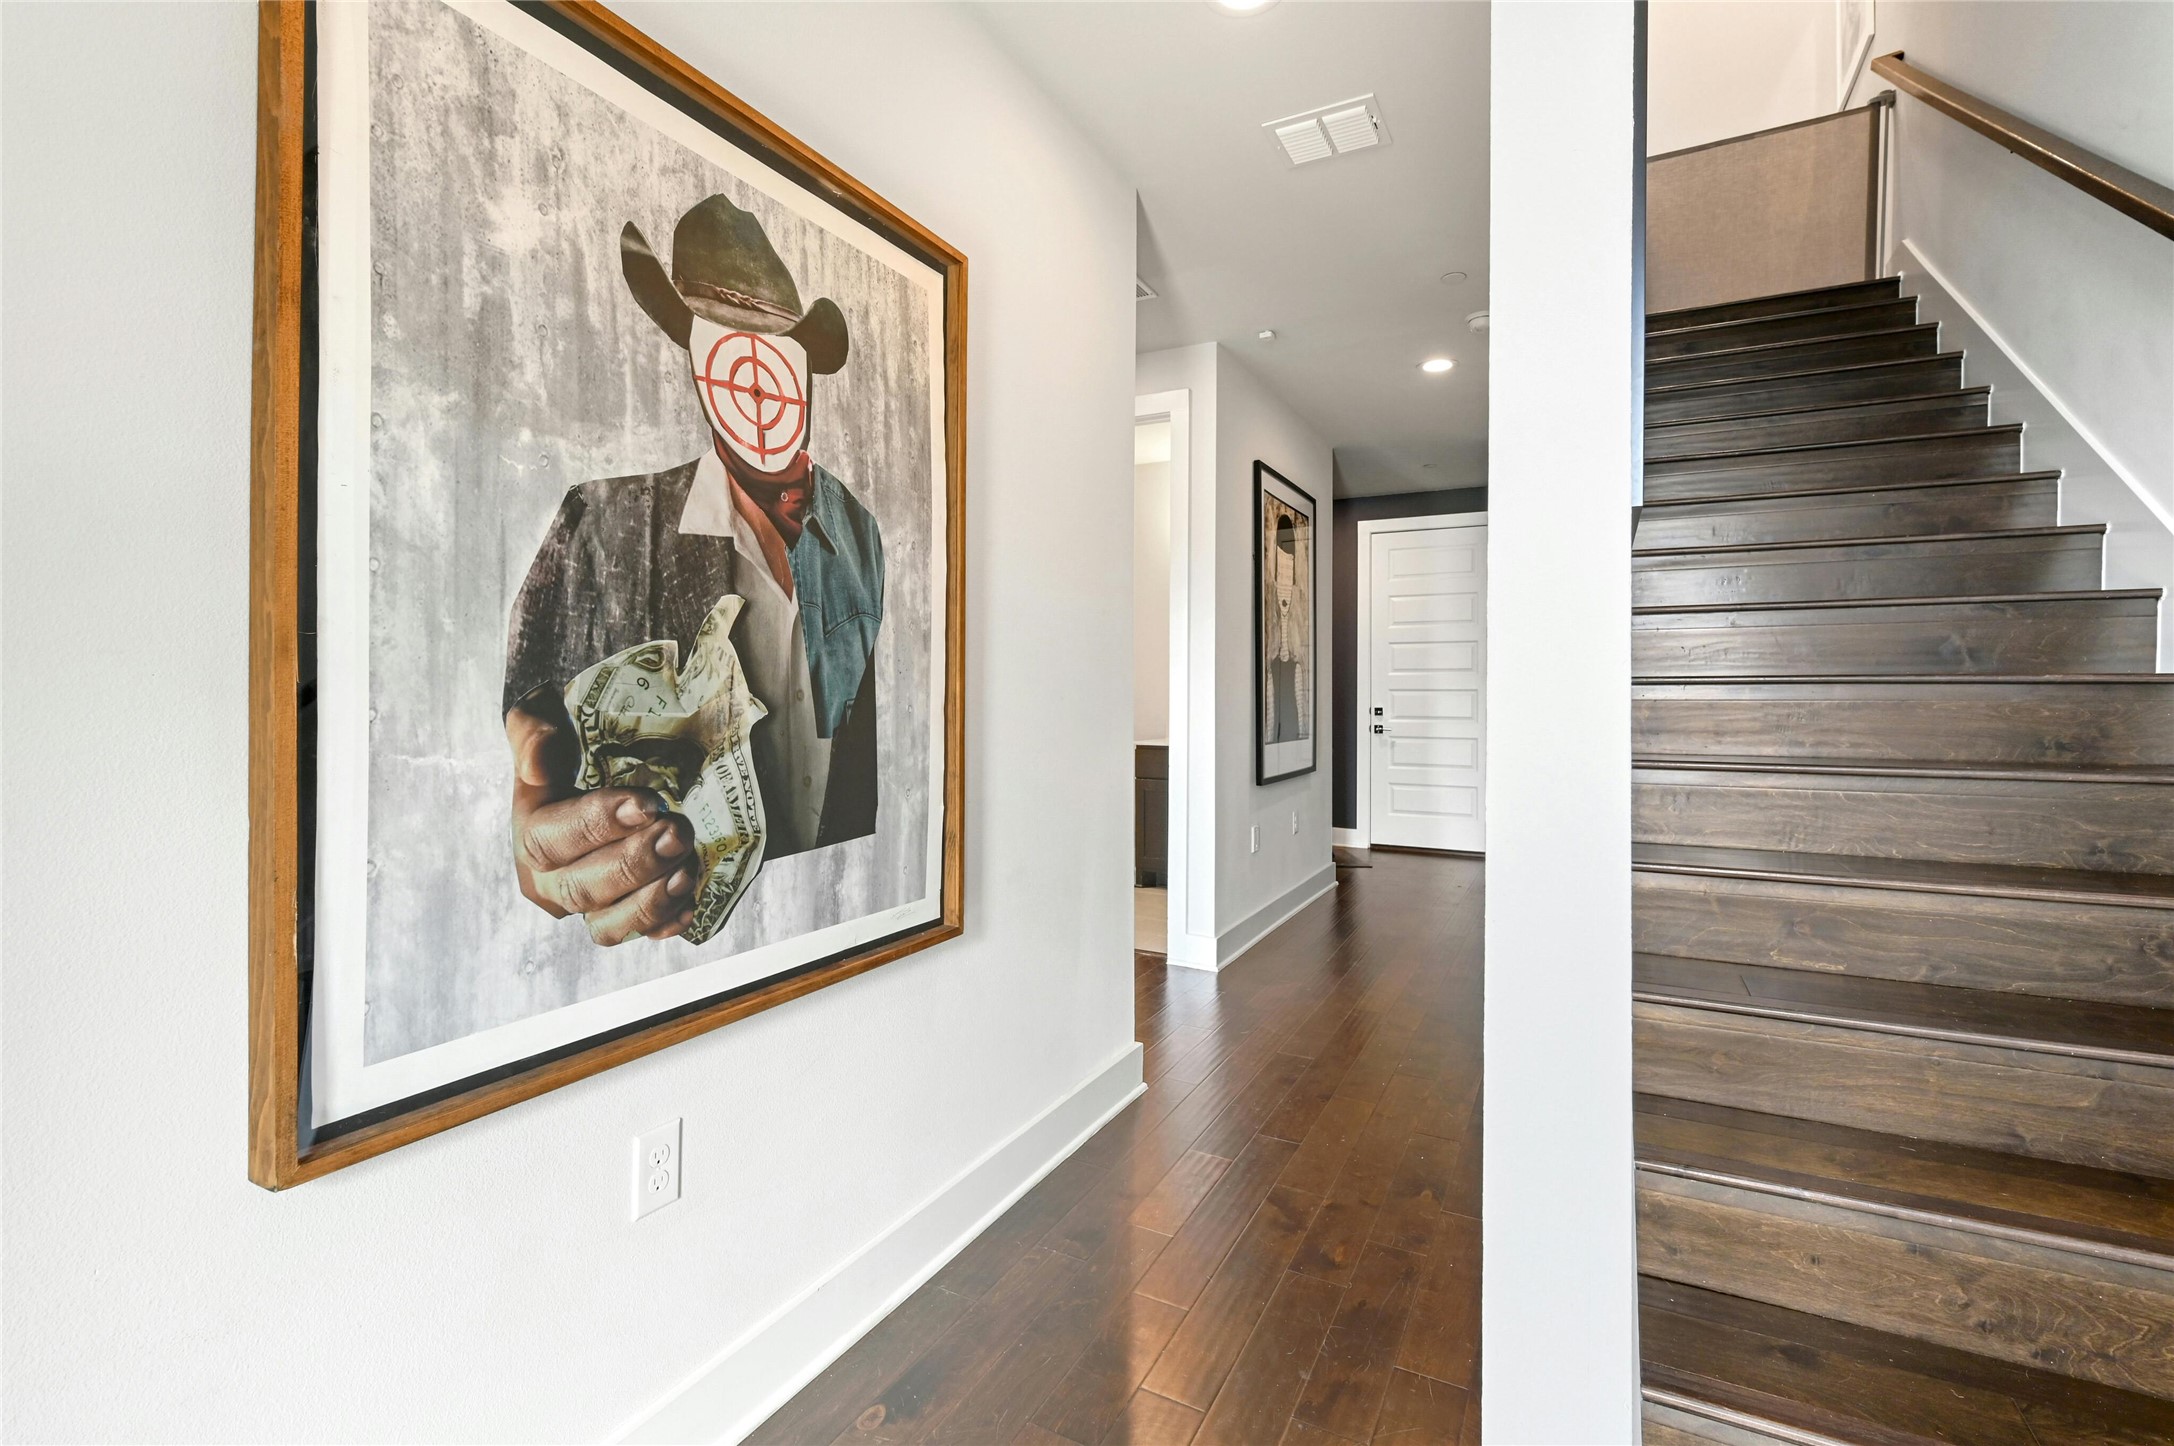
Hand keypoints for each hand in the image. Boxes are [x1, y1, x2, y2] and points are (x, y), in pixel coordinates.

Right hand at [506, 699, 697, 944]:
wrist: (592, 769)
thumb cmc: (568, 749)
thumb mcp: (543, 726)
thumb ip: (532, 732)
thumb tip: (540, 753)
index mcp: (529, 835)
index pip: (552, 839)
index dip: (598, 825)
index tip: (646, 804)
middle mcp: (550, 880)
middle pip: (583, 888)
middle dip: (634, 864)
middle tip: (678, 833)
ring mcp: (585, 904)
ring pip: (607, 923)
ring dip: (650, 901)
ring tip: (686, 871)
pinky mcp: (618, 916)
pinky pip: (635, 934)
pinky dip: (663, 924)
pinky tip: (689, 904)